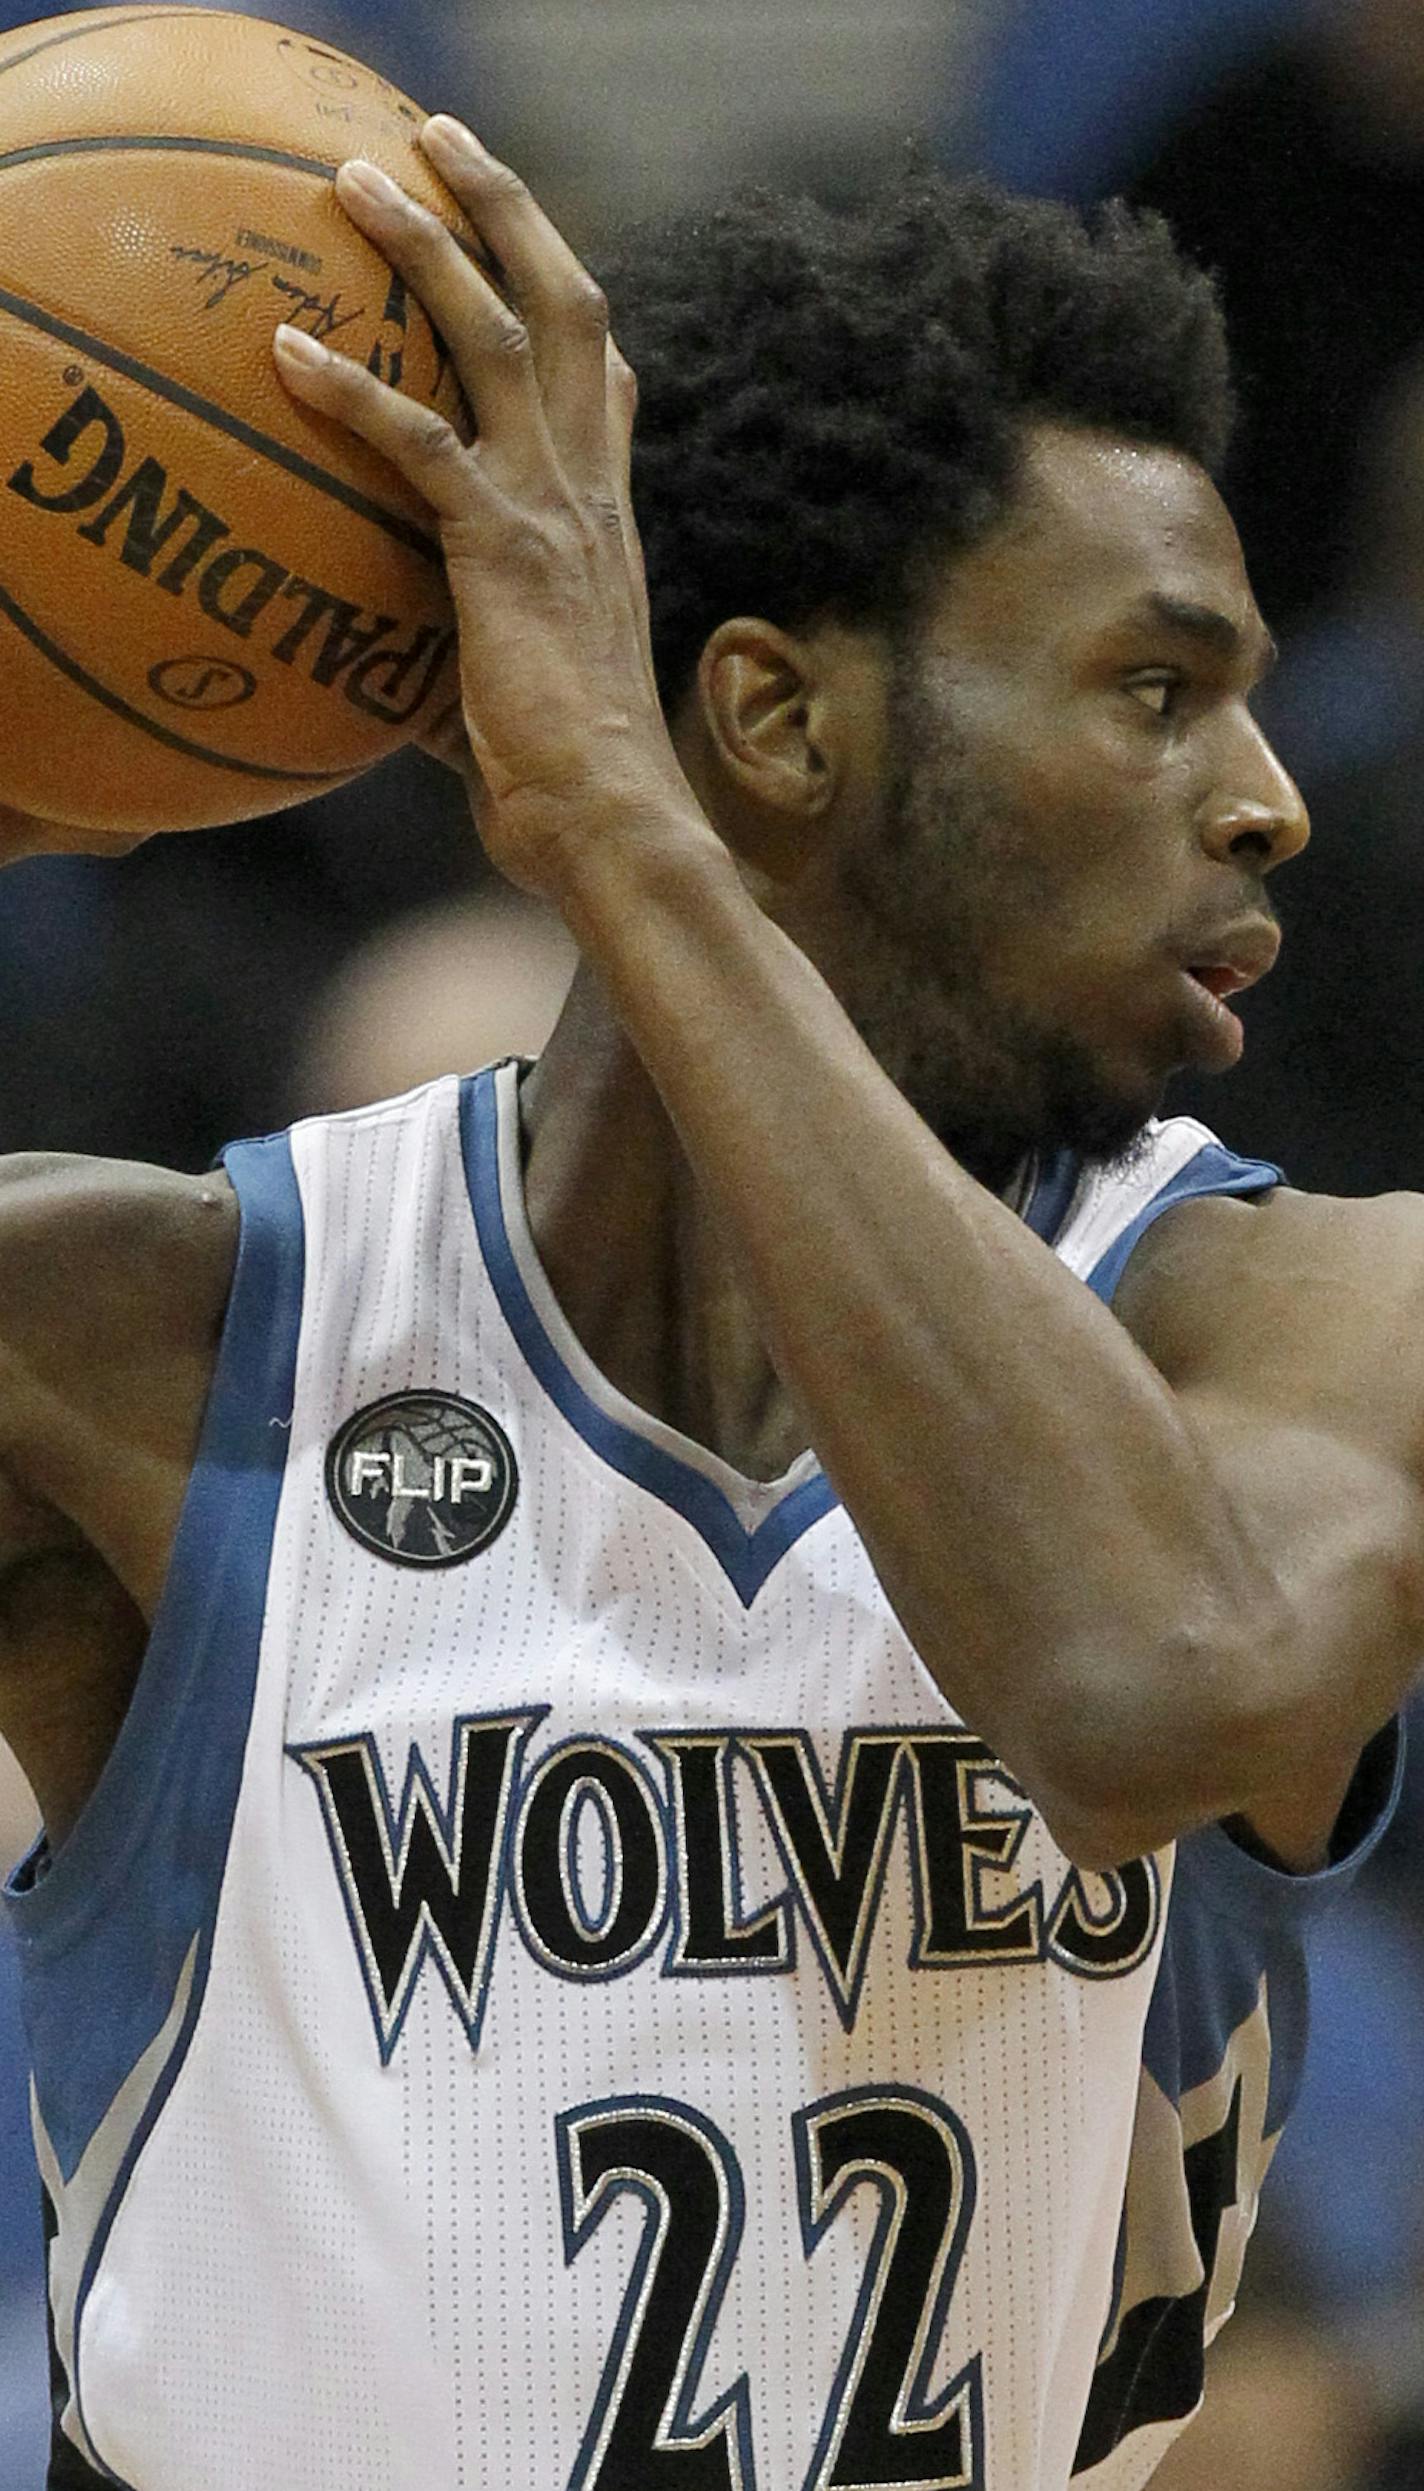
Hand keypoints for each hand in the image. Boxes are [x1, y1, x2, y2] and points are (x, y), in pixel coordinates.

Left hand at [273, 119, 688, 900]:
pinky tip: (287, 351)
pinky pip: (419, 441)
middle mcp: (591, 494)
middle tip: (443, 140)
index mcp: (608, 523)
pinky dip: (351, 389)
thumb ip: (472, 663)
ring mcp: (554, 511)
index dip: (571, 307)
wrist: (614, 822)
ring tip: (355, 180)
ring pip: (497, 334)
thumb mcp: (522, 701)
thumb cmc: (569, 791)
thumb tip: (406, 693)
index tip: (529, 248)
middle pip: (568, 307)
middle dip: (507, 210)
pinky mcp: (501, 549)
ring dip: (426, 246)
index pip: (605, 386)